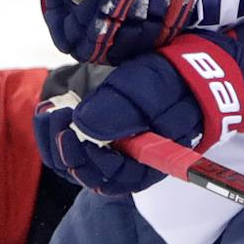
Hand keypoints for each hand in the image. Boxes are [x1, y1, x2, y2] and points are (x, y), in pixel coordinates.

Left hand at [31, 33, 243, 194]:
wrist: (195, 66)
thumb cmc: (178, 78)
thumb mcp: (152, 86)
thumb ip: (122, 108)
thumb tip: (81, 125)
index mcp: (150, 161)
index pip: (111, 177)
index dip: (86, 158)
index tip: (69, 130)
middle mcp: (130, 164)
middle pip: (87, 172)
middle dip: (63, 147)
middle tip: (55, 114)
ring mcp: (115, 152)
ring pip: (74, 162)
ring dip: (55, 140)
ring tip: (48, 110)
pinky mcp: (103, 138)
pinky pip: (72, 146)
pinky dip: (57, 132)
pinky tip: (51, 111)